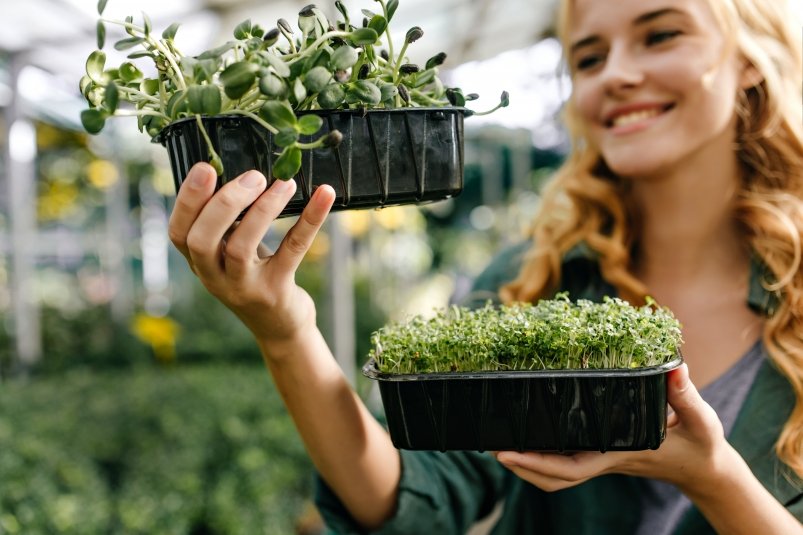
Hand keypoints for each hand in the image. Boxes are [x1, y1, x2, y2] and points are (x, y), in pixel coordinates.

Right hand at [168, 162, 335, 355]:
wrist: (280, 328)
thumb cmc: (253, 277)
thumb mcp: (231, 252)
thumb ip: (228, 222)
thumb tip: (240, 170)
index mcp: (200, 263)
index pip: (178, 233)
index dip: (187, 200)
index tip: (204, 167)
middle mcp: (215, 278)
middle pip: (202, 241)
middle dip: (223, 203)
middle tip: (252, 176)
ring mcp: (244, 287)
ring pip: (240, 248)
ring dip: (262, 210)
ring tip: (283, 183)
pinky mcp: (276, 290)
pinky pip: (293, 250)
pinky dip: (310, 219)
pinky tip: (325, 195)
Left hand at [495, 363, 729, 494]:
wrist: (705, 468)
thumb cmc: (701, 444)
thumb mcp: (700, 419)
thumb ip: (686, 395)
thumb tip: (675, 369)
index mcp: (619, 453)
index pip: (570, 467)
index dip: (535, 463)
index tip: (505, 452)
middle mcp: (605, 458)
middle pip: (554, 476)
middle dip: (521, 466)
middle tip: (489, 446)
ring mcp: (602, 458)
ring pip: (557, 473)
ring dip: (527, 464)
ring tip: (498, 443)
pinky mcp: (603, 452)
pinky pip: (567, 461)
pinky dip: (543, 455)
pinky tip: (529, 436)